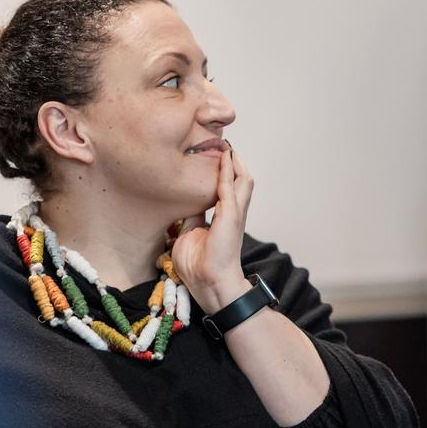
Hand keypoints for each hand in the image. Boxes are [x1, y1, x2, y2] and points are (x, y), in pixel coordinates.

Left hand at [172, 142, 255, 312]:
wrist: (209, 283)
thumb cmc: (199, 266)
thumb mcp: (189, 234)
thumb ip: (191, 218)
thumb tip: (184, 204)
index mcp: (225, 219)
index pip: (227, 189)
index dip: (223, 172)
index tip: (215, 156)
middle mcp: (234, 214)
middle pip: (241, 181)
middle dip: (235, 162)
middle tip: (225, 144)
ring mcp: (235, 214)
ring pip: (242, 181)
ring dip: (235, 163)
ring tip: (228, 146)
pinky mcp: (231, 216)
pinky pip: (230, 188)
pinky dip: (228, 171)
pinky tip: (224, 157)